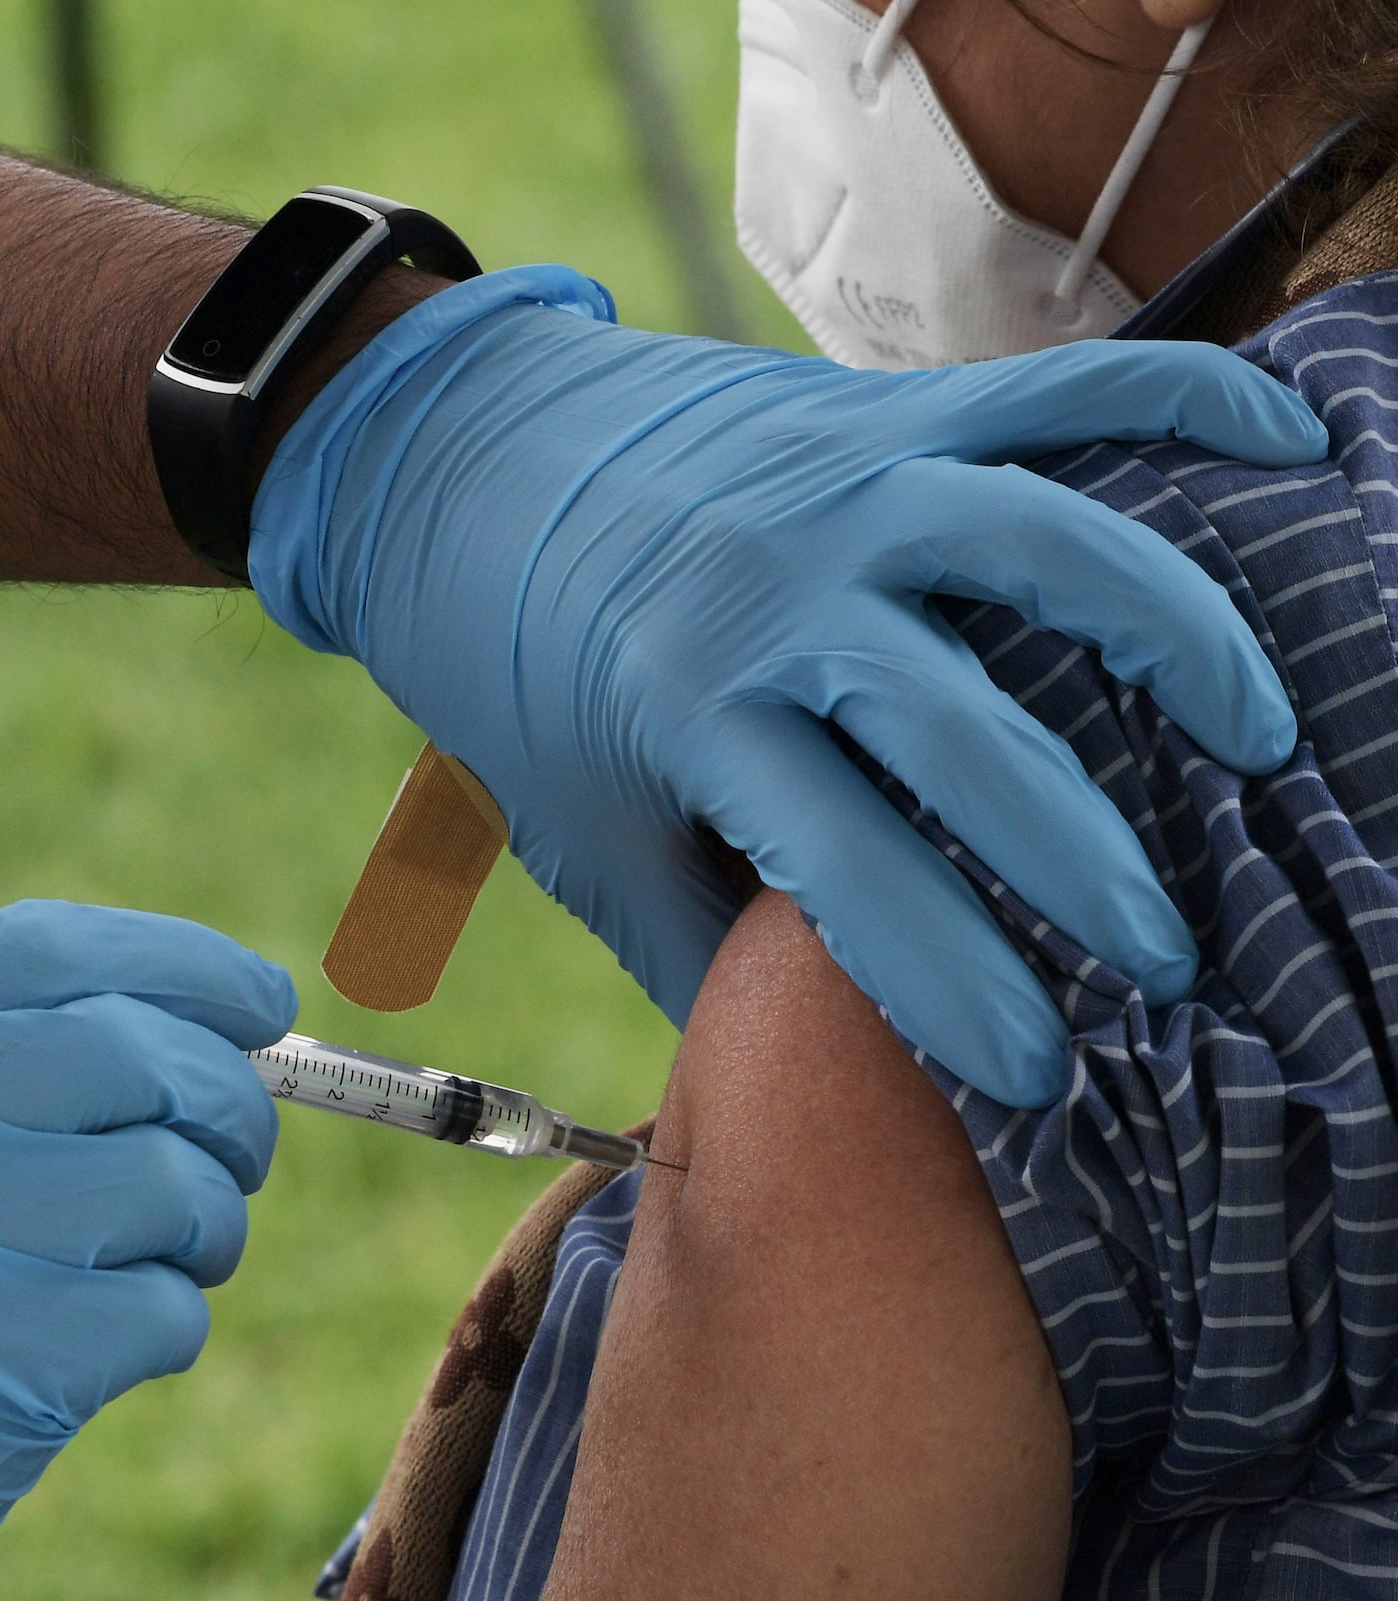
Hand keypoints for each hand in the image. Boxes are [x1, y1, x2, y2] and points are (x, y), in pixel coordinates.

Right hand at [0, 900, 295, 1600]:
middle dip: (224, 1101)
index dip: (176, 961)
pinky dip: (167, 1326)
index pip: (37, 949)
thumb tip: (149, 1050)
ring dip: (208, 1224)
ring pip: (164, 1183)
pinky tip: (114, 1353)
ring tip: (172, 1265)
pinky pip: (153, 1313)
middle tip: (230, 1156)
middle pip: (129, 1052)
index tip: (254, 997)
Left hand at [249, 268, 1327, 1108]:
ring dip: (1170, 639)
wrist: (446, 456)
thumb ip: (693, 931)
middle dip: (1083, 867)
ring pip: (1043, 546)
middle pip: (969, 738)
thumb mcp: (572, 821)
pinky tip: (1290, 444)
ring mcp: (837, 485)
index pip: (852, 874)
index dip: (954, 986)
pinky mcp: (877, 406)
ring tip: (1259, 730)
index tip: (1039, 1072)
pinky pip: (1052, 392)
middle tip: (1171, 961)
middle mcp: (773, 593)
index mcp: (686, 711)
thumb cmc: (510, 667)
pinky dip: (1184, 399)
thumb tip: (806, 1059)